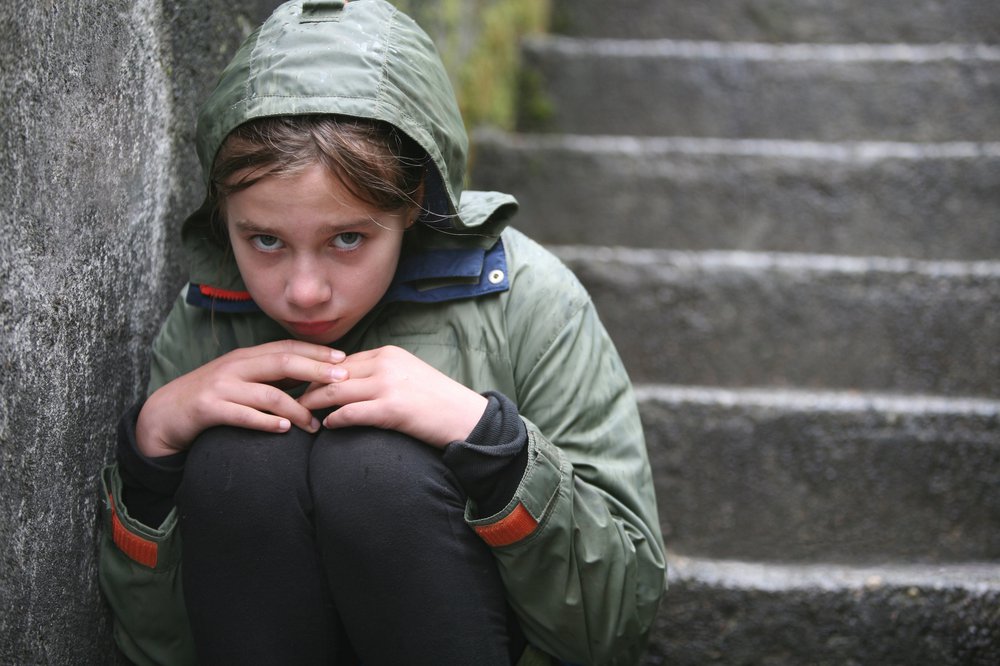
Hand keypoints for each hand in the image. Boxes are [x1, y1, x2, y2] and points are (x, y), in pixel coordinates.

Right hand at [136, 340, 347, 456]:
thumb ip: (270, 377)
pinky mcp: (207, 409)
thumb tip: (311, 378)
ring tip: (315, 424)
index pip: (287, 347)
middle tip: (343, 379)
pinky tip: (284, 430)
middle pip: (283, 363)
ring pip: (267, 393)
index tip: (345, 359)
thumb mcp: (240, 381)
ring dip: (296, 409)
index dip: (317, 352)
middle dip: (316, 369)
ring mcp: (221, 387)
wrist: (163, 415)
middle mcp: (235, 367)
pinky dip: (265, 422)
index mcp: (246, 357)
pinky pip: (242, 415)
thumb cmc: (210, 399)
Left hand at [297, 345, 487, 447]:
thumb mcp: (408, 376)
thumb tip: (348, 384)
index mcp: (389, 353)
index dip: (318, 374)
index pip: (341, 361)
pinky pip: (350, 413)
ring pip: (336, 392)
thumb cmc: (437, 402)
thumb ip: (380, 374)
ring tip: (301, 414)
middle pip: (332, 374)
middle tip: (290, 399)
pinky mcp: (391, 408)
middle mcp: (386, 364)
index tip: (300, 384)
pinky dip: (334, 420)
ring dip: (314, 404)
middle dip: (307, 386)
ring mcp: (388, 385)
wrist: (466, 417)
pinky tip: (327, 426)